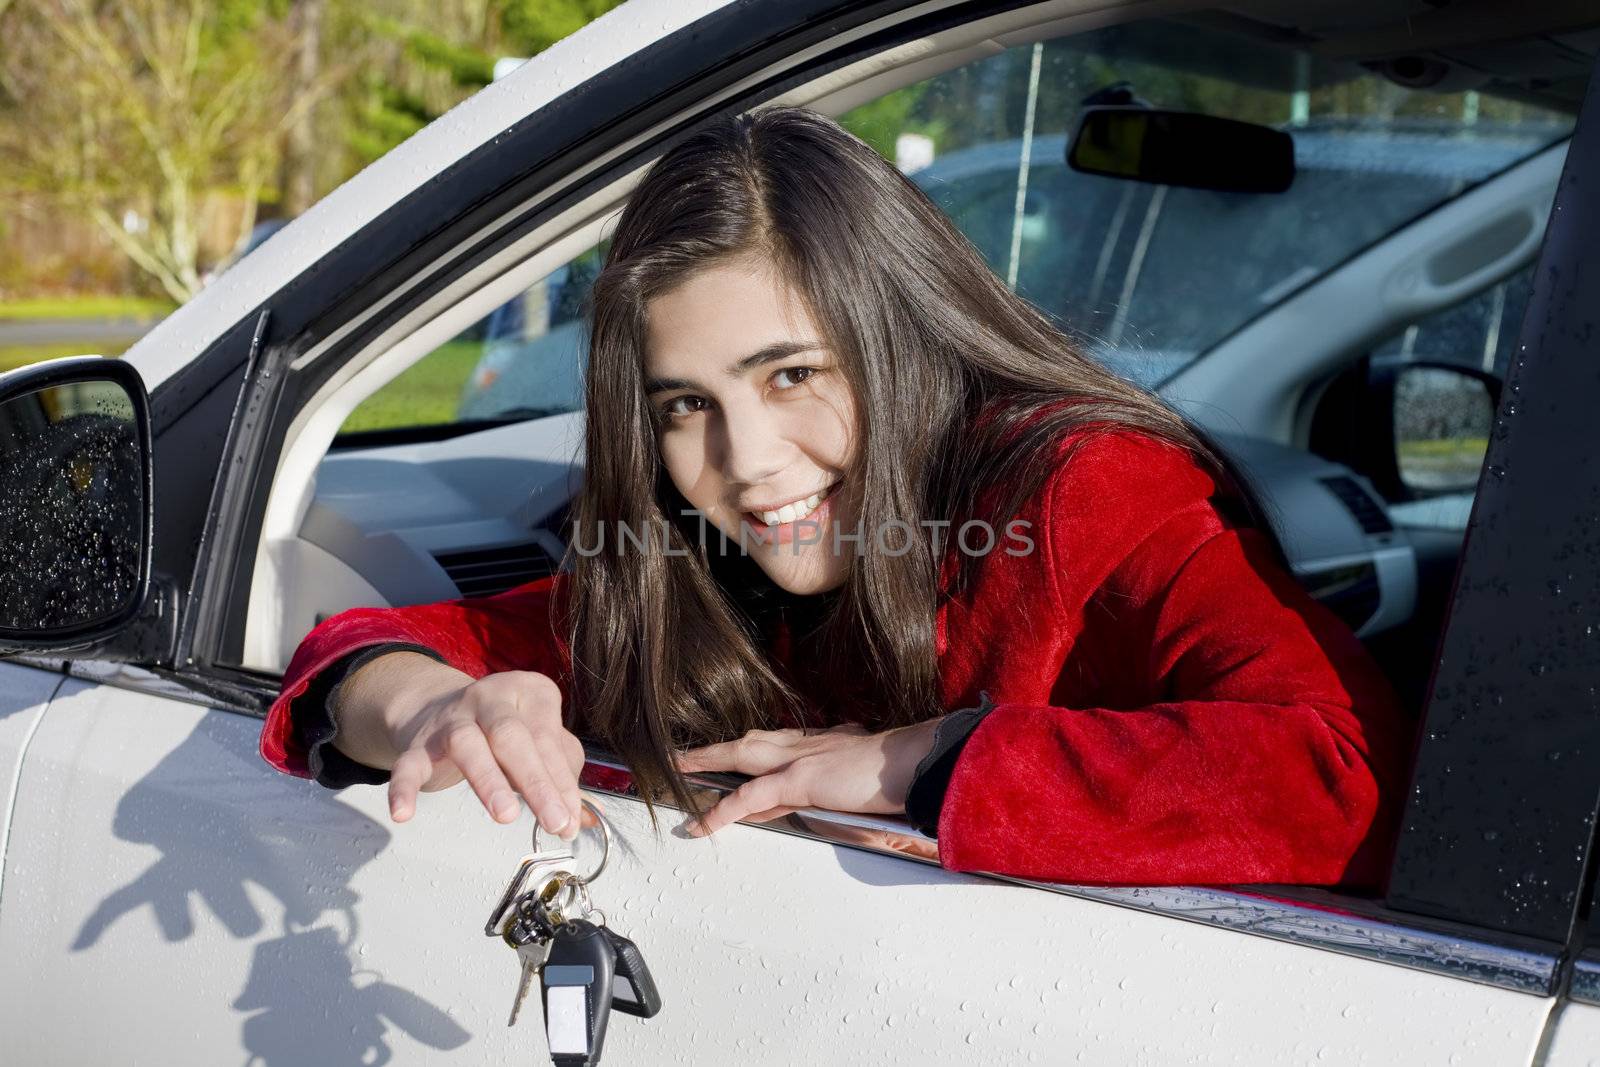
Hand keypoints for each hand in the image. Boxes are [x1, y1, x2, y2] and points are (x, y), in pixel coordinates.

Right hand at [378, 666, 585, 840]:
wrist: (438, 707)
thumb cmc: (505, 729)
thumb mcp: (538, 737)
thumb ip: (560, 773)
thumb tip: (580, 818)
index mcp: (529, 692)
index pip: (548, 738)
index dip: (561, 781)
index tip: (571, 819)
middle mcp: (490, 698)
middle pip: (513, 737)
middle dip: (536, 781)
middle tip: (554, 821)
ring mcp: (451, 718)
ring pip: (467, 744)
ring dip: (488, 781)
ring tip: (506, 816)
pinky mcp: (418, 742)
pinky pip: (409, 764)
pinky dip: (404, 788)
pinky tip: (403, 814)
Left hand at [672, 717, 943, 836]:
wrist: (917, 762)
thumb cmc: (905, 771)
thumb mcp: (871, 775)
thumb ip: (852, 783)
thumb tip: (845, 797)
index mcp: (828, 742)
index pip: (780, 748)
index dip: (755, 753)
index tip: (736, 758)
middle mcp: (810, 743)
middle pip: (752, 742)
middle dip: (719, 749)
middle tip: (688, 756)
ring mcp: (801, 758)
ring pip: (741, 755)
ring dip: (707, 761)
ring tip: (678, 769)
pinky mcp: (799, 778)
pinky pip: (751, 796)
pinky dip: (725, 810)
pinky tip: (704, 823)